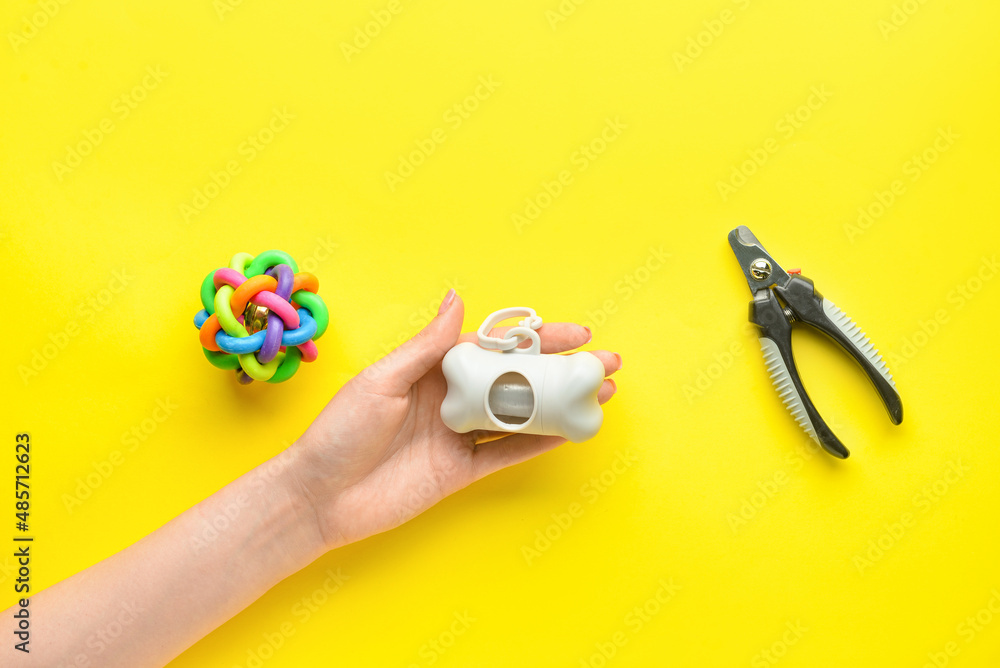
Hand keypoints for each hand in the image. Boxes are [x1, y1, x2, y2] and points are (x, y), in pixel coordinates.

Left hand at [289, 290, 621, 549]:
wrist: (319, 496)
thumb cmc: (340, 432)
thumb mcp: (383, 380)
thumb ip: (428, 345)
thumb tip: (458, 299)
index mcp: (434, 369)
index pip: (497, 348)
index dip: (537, 339)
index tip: (575, 333)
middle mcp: (453, 399)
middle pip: (518, 380)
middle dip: (563, 371)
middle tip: (605, 364)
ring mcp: (459, 436)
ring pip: (520, 416)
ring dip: (560, 406)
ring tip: (600, 395)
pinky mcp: (460, 472)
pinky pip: (506, 455)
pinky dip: (538, 445)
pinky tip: (569, 433)